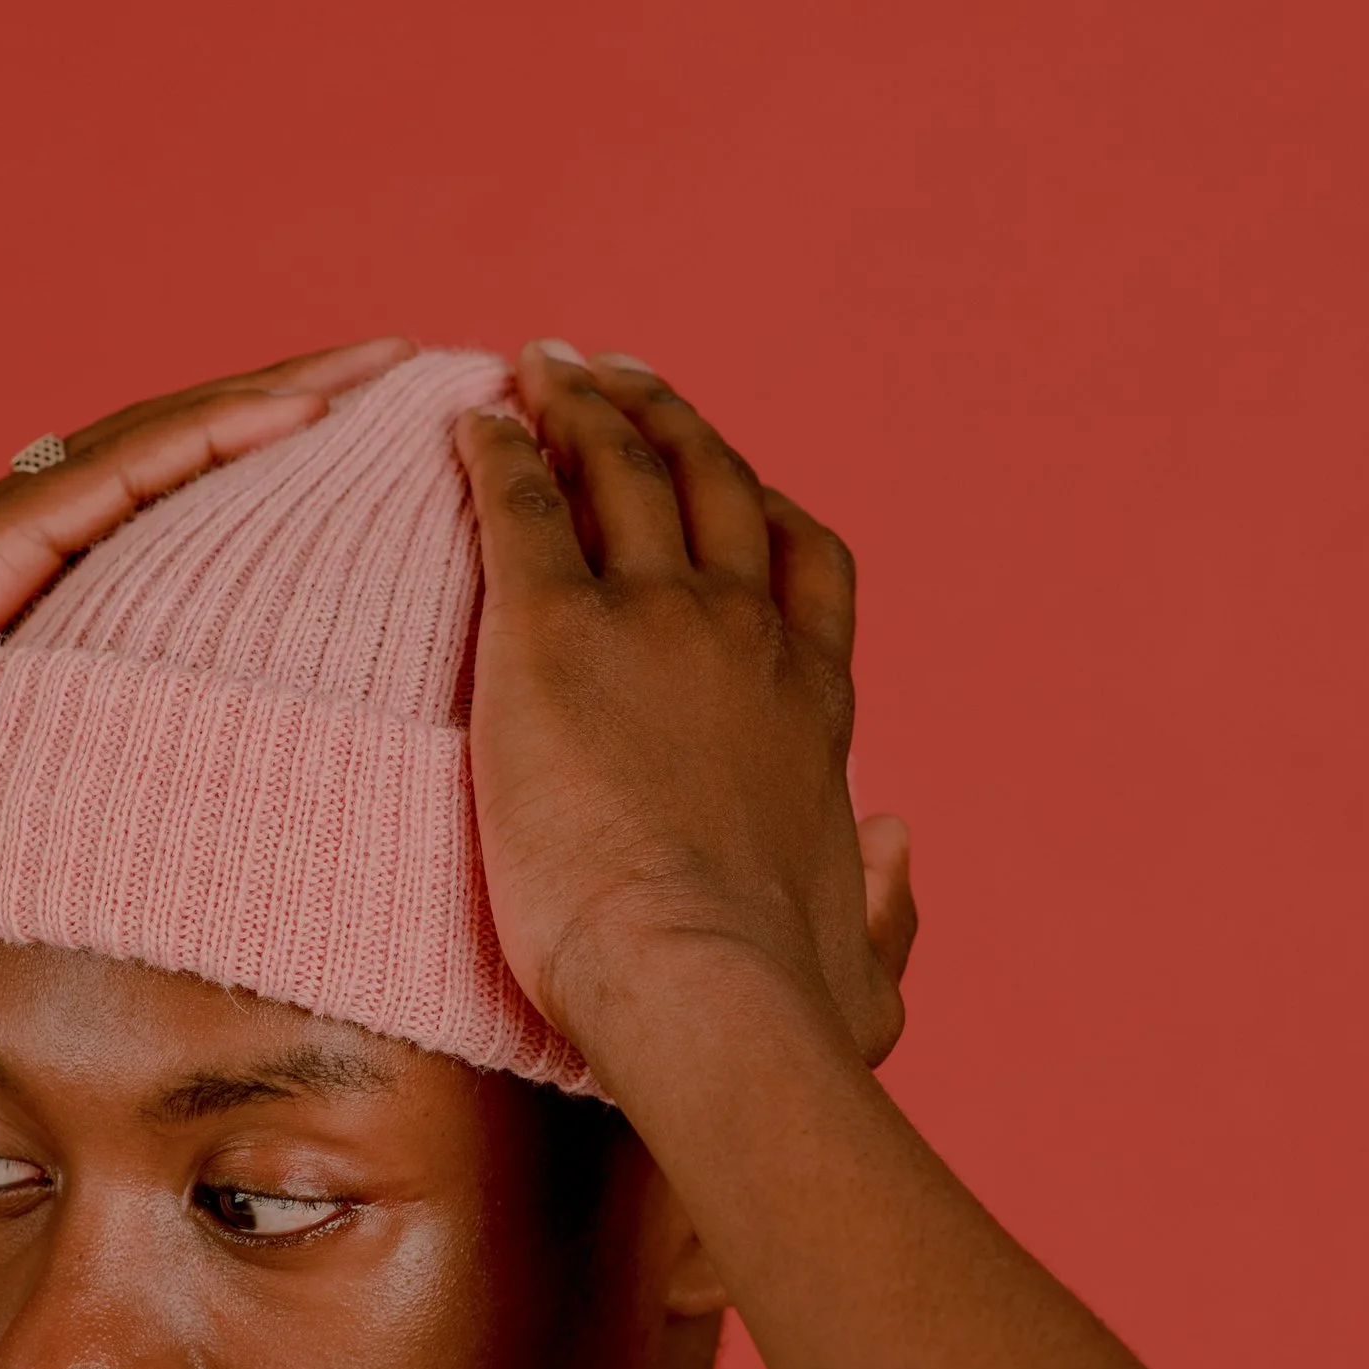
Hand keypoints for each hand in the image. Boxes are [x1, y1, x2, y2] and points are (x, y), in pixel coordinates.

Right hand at [0, 336, 413, 1002]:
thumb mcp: (37, 835)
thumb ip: (114, 815)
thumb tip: (225, 881)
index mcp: (28, 605)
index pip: (177, 509)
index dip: (282, 465)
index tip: (397, 447)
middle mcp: (2, 553)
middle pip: (179, 450)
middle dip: (301, 402)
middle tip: (421, 368)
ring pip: (152, 443)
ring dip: (273, 397)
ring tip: (384, 366)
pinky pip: (97, 488)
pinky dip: (197, 443)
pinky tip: (289, 415)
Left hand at [455, 344, 915, 1071]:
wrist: (703, 983)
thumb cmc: (778, 1000)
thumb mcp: (867, 962)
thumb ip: (891, 905)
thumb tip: (897, 837)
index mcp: (813, 702)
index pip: (802, 563)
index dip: (760, 500)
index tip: (728, 470)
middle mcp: (745, 635)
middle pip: (711, 486)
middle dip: (665, 418)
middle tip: (620, 374)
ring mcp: (656, 623)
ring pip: (622, 472)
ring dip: (583, 406)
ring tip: (544, 367)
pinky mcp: (552, 635)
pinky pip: (523, 508)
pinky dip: (499, 452)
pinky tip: (471, 423)